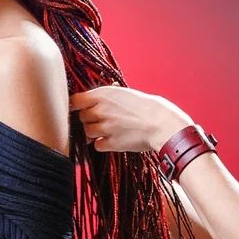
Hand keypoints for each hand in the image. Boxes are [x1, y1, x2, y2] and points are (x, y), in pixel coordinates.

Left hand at [69, 83, 194, 151]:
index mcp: (103, 94)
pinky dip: (102, 144)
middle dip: (88, 119)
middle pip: (81, 117)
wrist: (164, 124)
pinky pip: (97, 145)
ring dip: (94, 132)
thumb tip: (95, 97)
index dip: (75, 106)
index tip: (79, 109)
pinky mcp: (112, 143)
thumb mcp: (125, 92)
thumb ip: (107, 96)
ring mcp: (105, 127)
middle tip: (101, 120)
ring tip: (108, 129)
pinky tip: (112, 140)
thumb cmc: (149, 107)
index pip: (74, 100)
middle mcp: (101, 110)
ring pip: (87, 132)